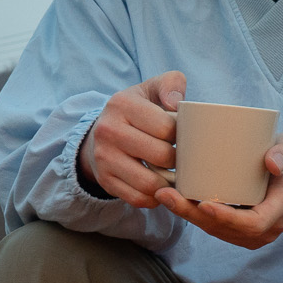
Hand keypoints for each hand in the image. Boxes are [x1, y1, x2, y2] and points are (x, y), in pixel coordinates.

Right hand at [78, 70, 185, 207]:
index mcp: (122, 104)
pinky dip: (155, 197)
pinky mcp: (105, 180)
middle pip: (160, 156)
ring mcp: (104, 158)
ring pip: (150, 183)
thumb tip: (176, 103)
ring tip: (175, 174)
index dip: (181, 135)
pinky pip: (138, 198)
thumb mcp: (151, 88)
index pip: (166, 127)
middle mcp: (108, 130)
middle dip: (178, 160)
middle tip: (182, 157)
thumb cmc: (137, 110)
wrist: (100, 132)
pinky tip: (161, 186)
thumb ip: (171, 84)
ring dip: (169, 183)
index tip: (181, 136)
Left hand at [156, 133, 282, 249]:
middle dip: (193, 214)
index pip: (253, 223)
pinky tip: (173, 200)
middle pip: (225, 229)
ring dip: (188, 215)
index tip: (203, 203)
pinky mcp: (239, 232)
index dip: (227, 217)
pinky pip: (214, 227)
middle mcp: (266, 229)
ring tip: (164, 195)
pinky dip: (193, 215)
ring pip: (215, 230)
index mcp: (281, 210)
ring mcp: (252, 235)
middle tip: (166, 194)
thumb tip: (272, 162)